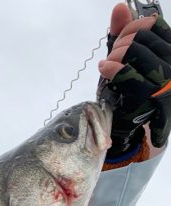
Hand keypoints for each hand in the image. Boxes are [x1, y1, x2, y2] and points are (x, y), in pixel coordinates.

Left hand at [98, 3, 170, 153]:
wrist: (127, 128)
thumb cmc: (128, 93)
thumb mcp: (127, 60)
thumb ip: (123, 33)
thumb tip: (119, 7)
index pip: (155, 26)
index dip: (133, 27)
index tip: (119, 41)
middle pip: (144, 38)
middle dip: (121, 43)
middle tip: (111, 58)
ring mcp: (166, 84)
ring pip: (138, 54)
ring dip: (116, 55)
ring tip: (107, 65)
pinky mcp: (152, 100)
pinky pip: (131, 76)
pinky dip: (114, 68)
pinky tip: (105, 68)